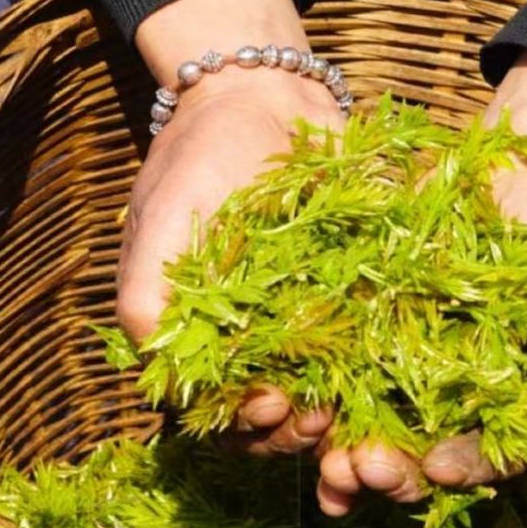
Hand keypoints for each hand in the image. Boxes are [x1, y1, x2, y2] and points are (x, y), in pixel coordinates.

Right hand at [118, 0, 343, 454]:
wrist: (263, 96)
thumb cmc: (199, 156)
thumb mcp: (163, 217)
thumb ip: (145, 290)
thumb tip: (152, 358)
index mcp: (192, 331)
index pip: (207, 408)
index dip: (236, 423)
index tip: (266, 407)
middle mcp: (244, 337)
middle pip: (263, 417)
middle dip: (285, 431)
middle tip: (311, 420)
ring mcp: (297, 320)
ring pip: (311, 395)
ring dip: (324, 416)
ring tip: (340, 410)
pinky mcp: (344, 297)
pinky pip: (357, 349)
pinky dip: (366, 372)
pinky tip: (381, 376)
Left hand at [315, 52, 526, 514]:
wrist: (524, 161)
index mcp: (507, 402)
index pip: (482, 458)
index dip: (460, 469)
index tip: (437, 467)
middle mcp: (450, 394)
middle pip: (414, 456)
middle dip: (388, 472)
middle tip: (364, 470)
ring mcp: (401, 358)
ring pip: (365, 425)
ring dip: (342, 452)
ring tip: (325, 456)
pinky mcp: (361, 318)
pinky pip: (328, 365)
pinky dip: (310, 395)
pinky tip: (289, 409)